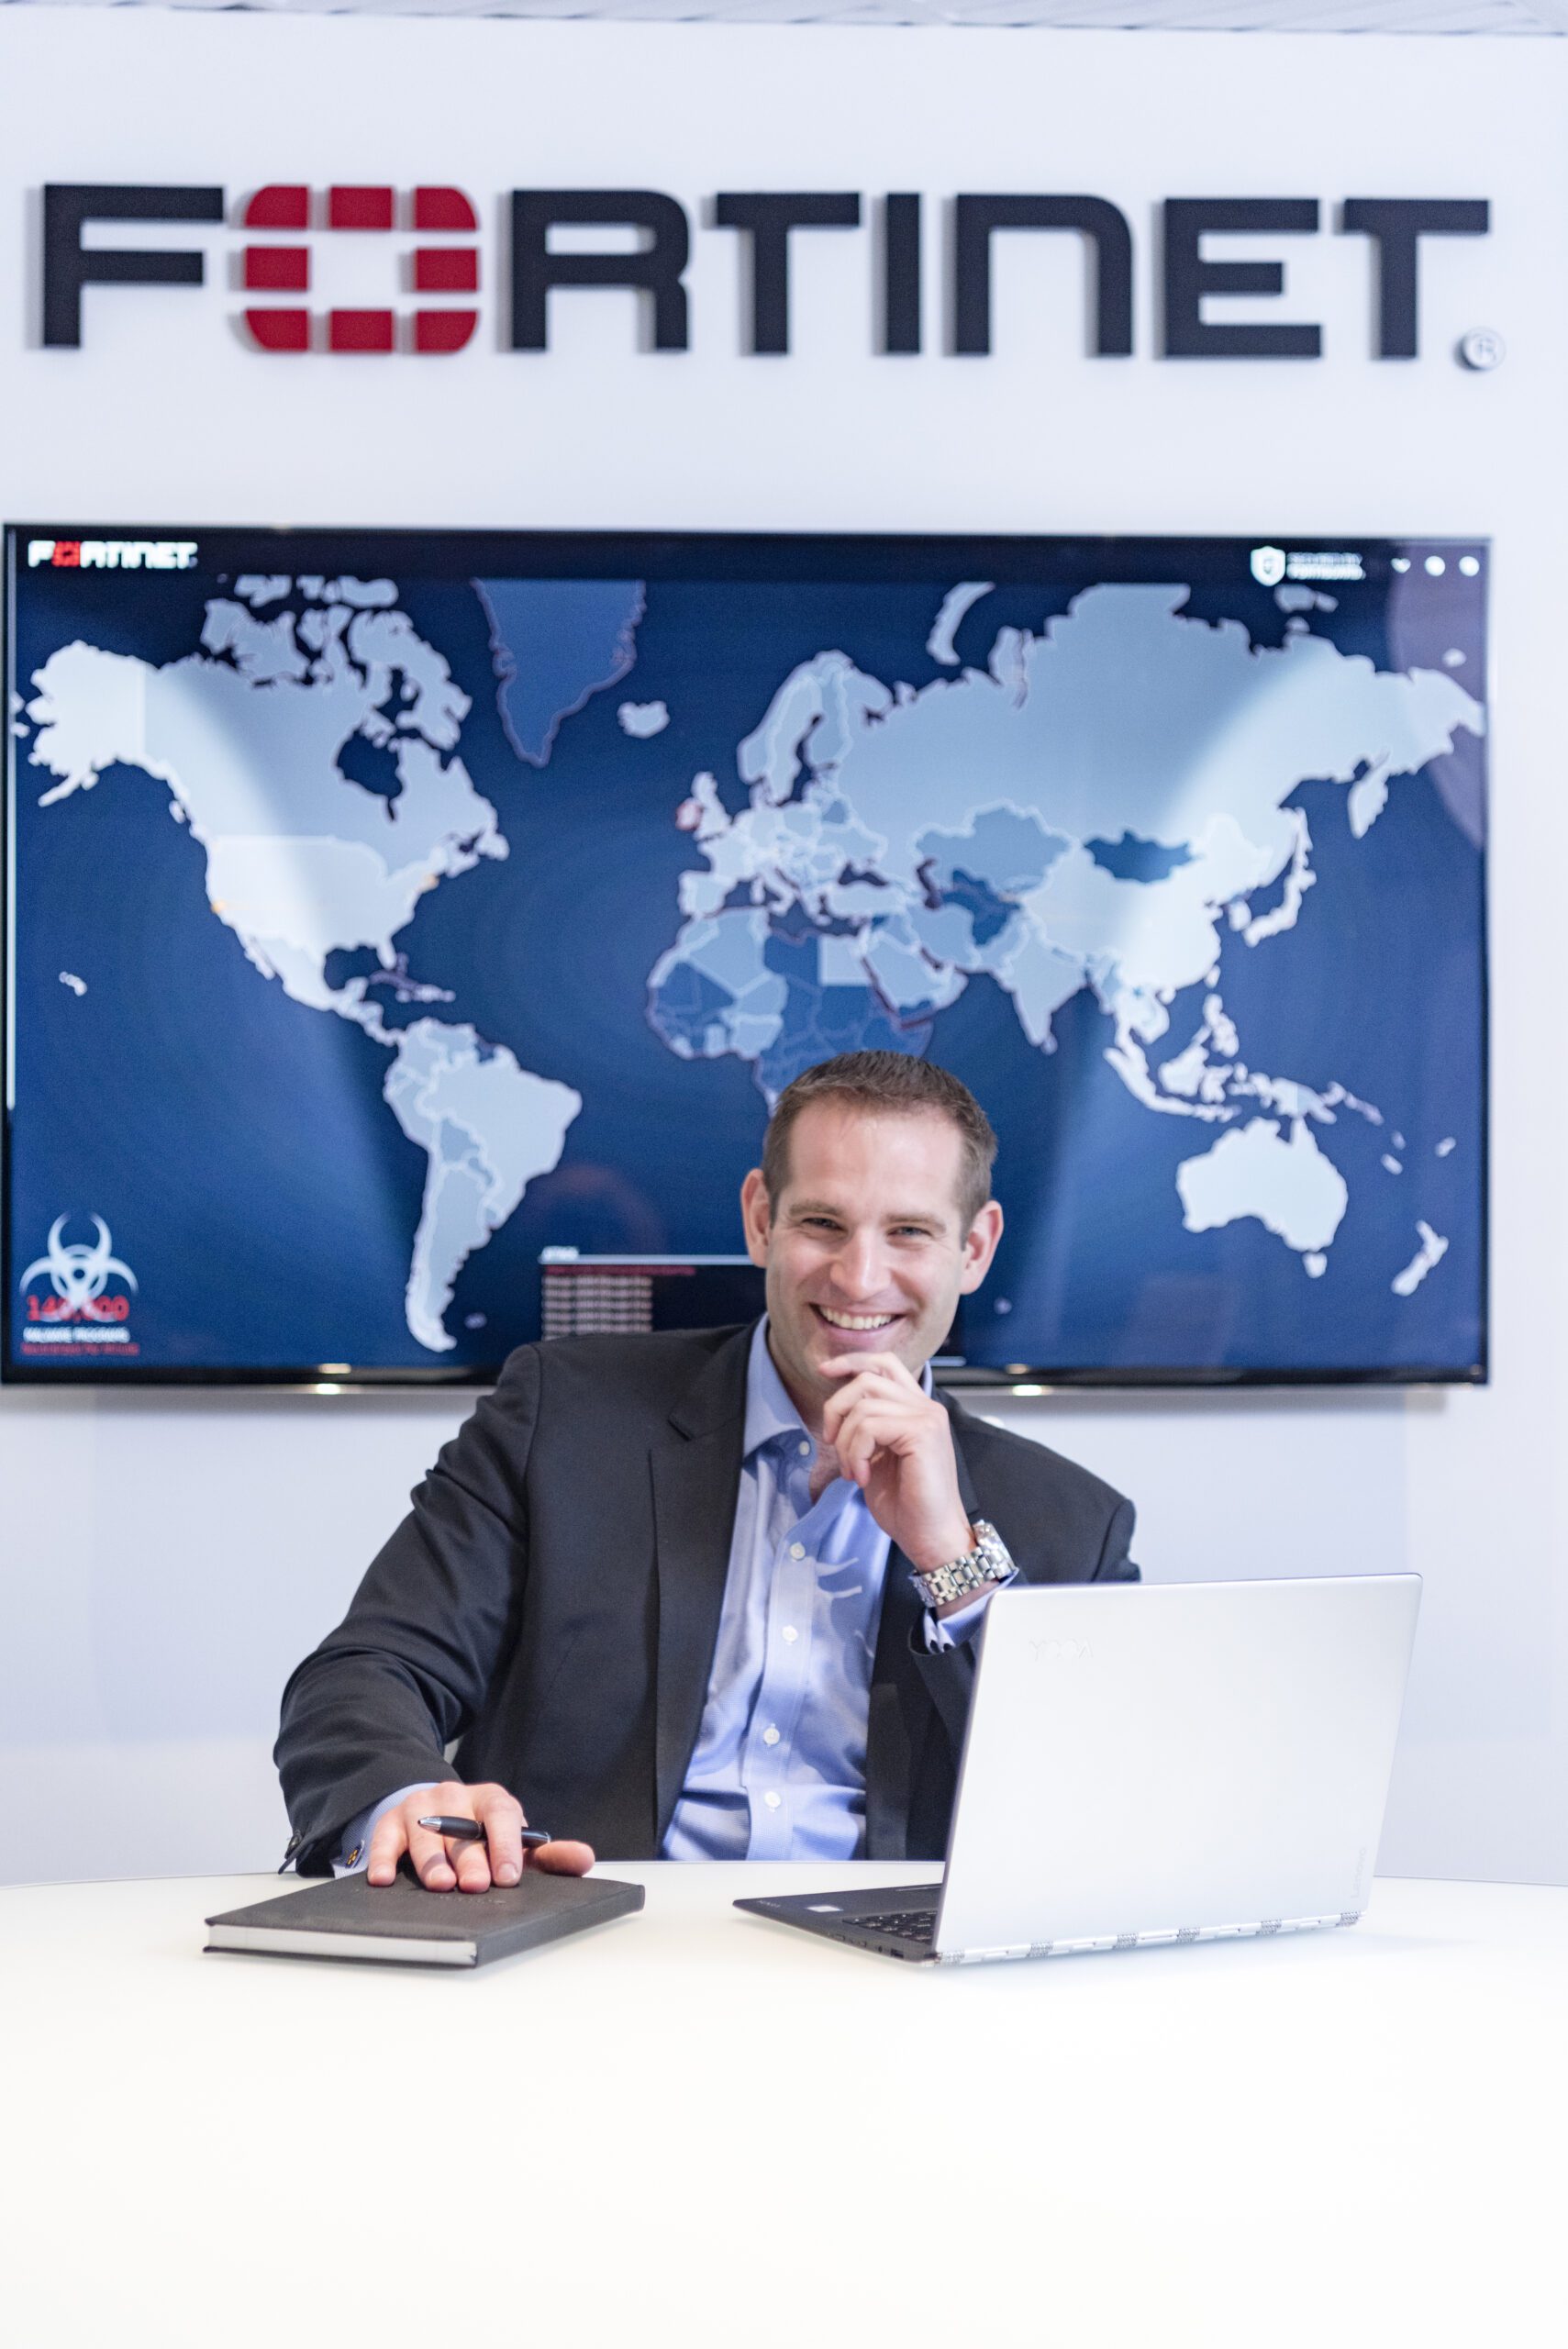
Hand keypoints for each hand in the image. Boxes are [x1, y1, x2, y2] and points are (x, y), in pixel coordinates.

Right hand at [365, 1779, 594, 1892]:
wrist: (434, 1811)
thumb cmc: (480, 1836)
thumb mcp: (514, 1843)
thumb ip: (549, 1855)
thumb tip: (586, 1859)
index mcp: (491, 1800)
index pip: (501, 1814)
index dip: (506, 1845)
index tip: (509, 1877)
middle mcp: (455, 1798)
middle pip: (462, 1826)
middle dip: (470, 1858)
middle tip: (476, 1885)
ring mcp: (420, 1807)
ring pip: (424, 1831)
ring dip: (432, 1859)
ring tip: (440, 1885)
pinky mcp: (390, 1822)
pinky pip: (385, 1838)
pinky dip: (383, 1857)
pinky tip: (383, 1879)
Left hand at [820, 1351, 974, 1576]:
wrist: (929, 1535)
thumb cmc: (906, 1503)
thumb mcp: (877, 1456)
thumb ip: (867, 1426)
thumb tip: (838, 1407)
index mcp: (916, 1409)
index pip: (884, 1364)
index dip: (852, 1361)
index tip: (824, 1370)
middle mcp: (926, 1406)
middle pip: (867, 1380)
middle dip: (836, 1409)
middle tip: (832, 1444)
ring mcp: (927, 1417)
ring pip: (863, 1405)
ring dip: (846, 1442)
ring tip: (852, 1471)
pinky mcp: (923, 1432)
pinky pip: (870, 1426)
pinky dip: (856, 1453)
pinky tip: (861, 1478)